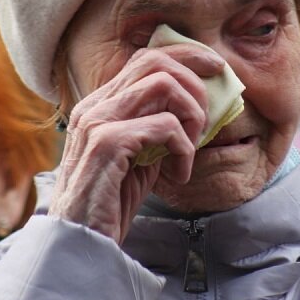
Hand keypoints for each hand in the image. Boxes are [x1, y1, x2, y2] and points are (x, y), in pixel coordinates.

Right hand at [49, 44, 223, 242]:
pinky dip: (184, 148)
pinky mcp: (107, 144)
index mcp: (100, 104)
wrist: (82, 242)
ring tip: (190, 148)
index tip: (216, 69)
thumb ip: (158, 129)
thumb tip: (198, 109)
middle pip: (156, 61)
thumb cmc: (111, 203)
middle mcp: (95, 105)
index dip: (187, 56)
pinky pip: (165, 125)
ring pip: (163, 85)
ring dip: (191, 115)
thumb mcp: (140, 157)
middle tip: (205, 123)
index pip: (146, 58)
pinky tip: (178, 174)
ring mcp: (97, 122)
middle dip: (195, 84)